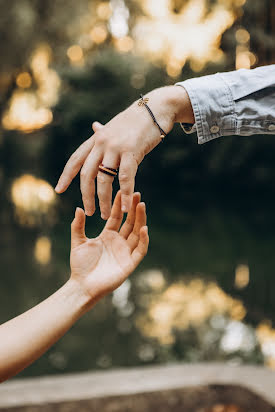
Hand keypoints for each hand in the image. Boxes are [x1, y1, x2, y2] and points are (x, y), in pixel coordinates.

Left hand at [55, 85, 193, 217]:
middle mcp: (101, 143)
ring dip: (103, 200)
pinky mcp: (131, 151)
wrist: (156, 108)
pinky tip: (124, 207)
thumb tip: (94, 126)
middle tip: (88, 212)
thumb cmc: (136, 120)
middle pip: (87, 174)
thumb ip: (103, 132)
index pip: (75, 160)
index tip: (58, 190)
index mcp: (96, 139)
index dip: (66, 176)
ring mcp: (115, 147)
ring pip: (104, 179)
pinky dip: (124, 194)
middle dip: (86, 195)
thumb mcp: (115, 126)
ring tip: (105, 215)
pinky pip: (125, 177)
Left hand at [70, 191, 148, 302]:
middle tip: (136, 194)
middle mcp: (119, 242)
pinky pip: (140, 250)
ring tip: (141, 205)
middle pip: (130, 222)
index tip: (122, 192)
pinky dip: (143, 239)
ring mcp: (126, 252)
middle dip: (133, 209)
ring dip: (140, 219)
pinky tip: (143, 228)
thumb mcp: (78, 242)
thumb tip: (78, 208)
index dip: (120, 206)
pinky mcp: (130, 263)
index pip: (117, 218)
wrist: (82, 285)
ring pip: (137, 233)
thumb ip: (78, 226)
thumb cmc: (80, 266)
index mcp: (108, 236)